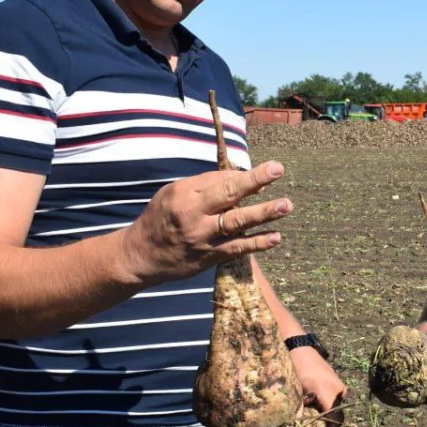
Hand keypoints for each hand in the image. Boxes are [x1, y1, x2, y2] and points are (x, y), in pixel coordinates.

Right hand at [121, 160, 291, 283]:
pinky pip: (237, 248)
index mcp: (183, 193)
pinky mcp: (209, 257)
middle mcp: (193, 214)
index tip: (268, 171)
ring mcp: (202, 237)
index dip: (244, 176)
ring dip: (263, 213)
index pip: (219, 179)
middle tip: (278, 169)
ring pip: (236, 222)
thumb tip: (243, 179)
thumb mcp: (174, 194)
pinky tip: (276, 237)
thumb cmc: (162, 218)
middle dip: (254, 180)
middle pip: (227, 193)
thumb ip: (205, 186)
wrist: (141, 256)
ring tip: (286, 205)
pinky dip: (257, 243)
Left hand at [290, 346, 347, 426]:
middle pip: (337, 414)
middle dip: (326, 422)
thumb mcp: (295, 390)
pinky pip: (334, 398)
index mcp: (329, 391)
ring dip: (324, 411)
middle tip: (311, 425)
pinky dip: (325, 403)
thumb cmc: (295, 367)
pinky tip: (312, 400)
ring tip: (309, 409)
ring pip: (335, 406)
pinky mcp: (337, 382)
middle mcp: (339, 389)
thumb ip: (300, 409)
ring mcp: (340, 385)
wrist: (298, 346)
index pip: (336, 419)